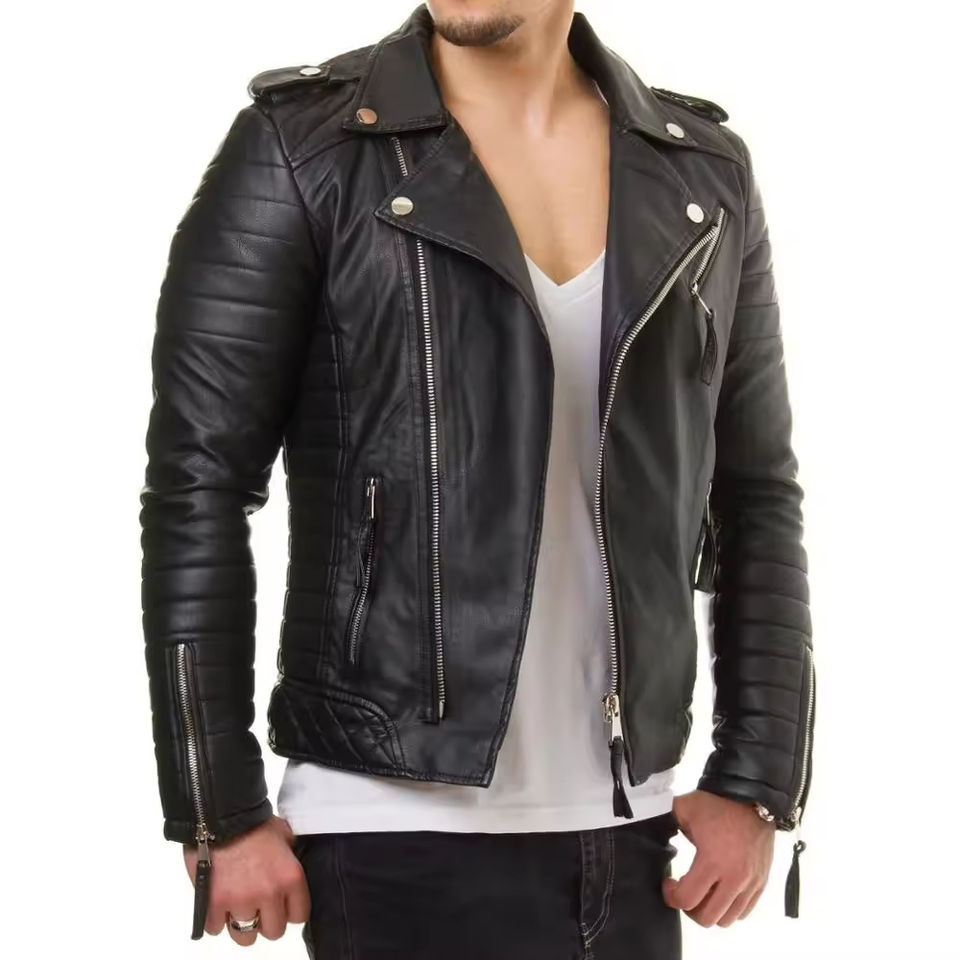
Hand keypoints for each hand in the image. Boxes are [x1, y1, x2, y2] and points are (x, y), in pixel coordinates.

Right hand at [182, 815, 309, 943]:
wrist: (220, 815)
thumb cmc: (252, 822)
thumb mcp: (284, 834)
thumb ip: (289, 857)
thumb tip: (288, 868)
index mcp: (290, 878)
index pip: (299, 916)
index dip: (289, 911)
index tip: (281, 905)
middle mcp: (269, 894)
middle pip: (274, 932)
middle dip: (266, 920)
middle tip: (258, 906)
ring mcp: (240, 902)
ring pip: (245, 937)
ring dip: (240, 924)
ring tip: (237, 907)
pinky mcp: (213, 905)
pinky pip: (216, 929)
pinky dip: (215, 919)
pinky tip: (218, 902)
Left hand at [662, 789, 773, 926]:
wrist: (752, 798)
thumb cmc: (717, 804)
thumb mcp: (684, 808)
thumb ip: (664, 818)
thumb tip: (646, 822)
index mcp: (712, 861)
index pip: (687, 900)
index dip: (671, 896)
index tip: (669, 883)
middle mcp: (734, 877)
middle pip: (707, 917)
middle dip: (689, 908)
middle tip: (684, 891)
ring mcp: (750, 883)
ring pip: (727, 919)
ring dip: (710, 911)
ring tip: (702, 892)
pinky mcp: (761, 883)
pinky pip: (744, 912)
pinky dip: (729, 909)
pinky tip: (720, 891)